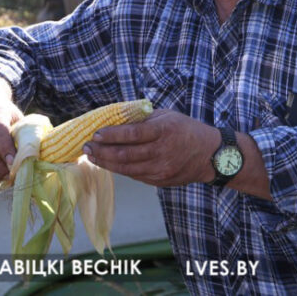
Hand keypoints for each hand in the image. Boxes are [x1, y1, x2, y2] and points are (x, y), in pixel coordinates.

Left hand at [83, 109, 219, 186]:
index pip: (131, 134)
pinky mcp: (160, 181)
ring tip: (92, 157)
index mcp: (163, 130)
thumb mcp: (167, 116)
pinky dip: (120, 169)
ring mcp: (160, 169)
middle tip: (86, 147)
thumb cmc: (186, 130)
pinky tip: (109, 163)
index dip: (111, 135)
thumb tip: (116, 119)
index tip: (95, 134)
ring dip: (106, 163)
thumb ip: (143, 119)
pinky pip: (134, 175)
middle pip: (124, 154)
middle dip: (101, 151)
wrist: (210, 155)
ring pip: (126, 168)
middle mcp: (161, 151)